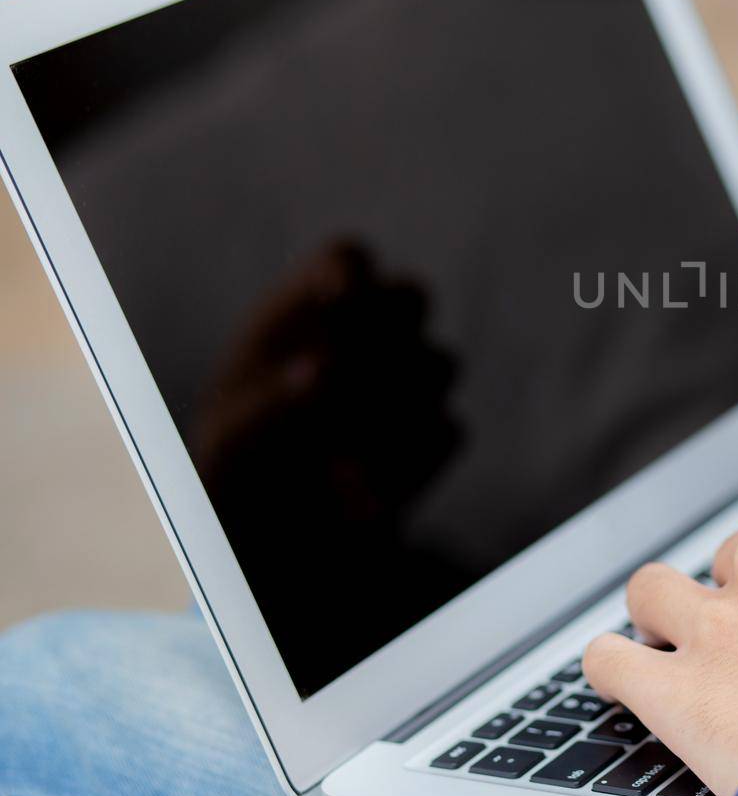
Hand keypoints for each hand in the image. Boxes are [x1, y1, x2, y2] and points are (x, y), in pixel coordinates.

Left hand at [193, 240, 459, 528]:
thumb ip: (268, 404)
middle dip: (382, 334)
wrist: (275, 536)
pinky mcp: (436, 435)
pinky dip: (404, 462)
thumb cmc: (241, 467)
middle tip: (331, 374)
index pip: (345, 259)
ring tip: (333, 457)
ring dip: (390, 406)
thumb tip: (318, 370)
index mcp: (308, 312)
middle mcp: (371, 334)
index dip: (347, 270)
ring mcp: (412, 381)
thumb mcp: (231, 439)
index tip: (333, 298)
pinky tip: (359, 496)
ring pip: (440, 363)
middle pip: (412, 295)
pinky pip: (448, 431)